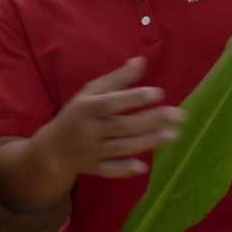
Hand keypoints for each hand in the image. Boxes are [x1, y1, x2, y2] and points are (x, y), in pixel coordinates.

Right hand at [37, 57, 183, 178]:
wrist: (52, 149)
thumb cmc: (77, 114)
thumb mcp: (90, 92)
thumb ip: (116, 79)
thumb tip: (141, 61)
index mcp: (86, 107)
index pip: (112, 103)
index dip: (134, 98)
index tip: (159, 93)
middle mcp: (88, 130)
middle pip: (122, 126)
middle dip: (151, 121)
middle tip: (179, 115)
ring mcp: (91, 151)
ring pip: (121, 148)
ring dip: (147, 142)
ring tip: (173, 135)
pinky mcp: (94, 169)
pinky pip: (109, 170)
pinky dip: (124, 170)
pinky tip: (143, 167)